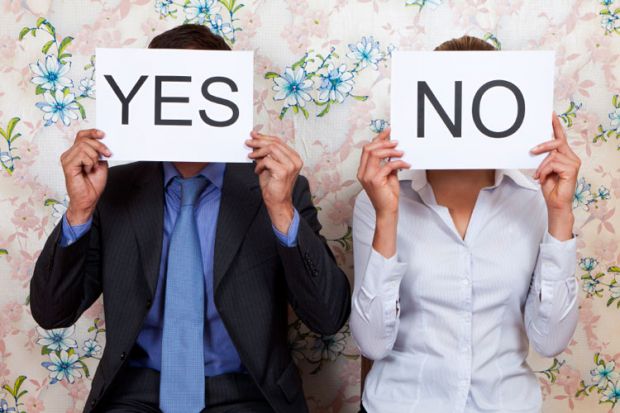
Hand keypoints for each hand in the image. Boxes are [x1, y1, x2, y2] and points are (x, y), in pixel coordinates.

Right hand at [61, 129, 110, 224]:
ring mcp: (67, 159)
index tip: (103, 134)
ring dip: (94, 157)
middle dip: (99, 146)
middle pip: (84, 139)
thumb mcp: (101, 164)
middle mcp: (70, 154)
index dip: (92, 132)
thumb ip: (99, 152)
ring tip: (93, 167)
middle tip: (107, 154)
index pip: (81, 135)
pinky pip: (82, 155)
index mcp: (77, 152)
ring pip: (83, 146)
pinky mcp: (67, 165)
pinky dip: (90, 162)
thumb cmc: (93, 184)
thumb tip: (104, 141)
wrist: (89, 199)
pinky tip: (88, 170)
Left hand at [246, 131, 302, 232]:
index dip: (265, 137)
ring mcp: (291, 165)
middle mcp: (295, 160)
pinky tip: (257, 171)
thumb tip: (255, 143)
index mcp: (294, 157)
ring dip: (258, 152)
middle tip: (248, 142)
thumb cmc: (274, 186)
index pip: (279, 141)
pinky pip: (267, 160)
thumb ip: (265, 155)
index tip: (254, 135)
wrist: (278, 202)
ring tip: (250, 156)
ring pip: (271, 149)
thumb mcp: (268, 166)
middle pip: (275, 143)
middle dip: (259, 141)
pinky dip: (259, 165)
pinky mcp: (284, 171)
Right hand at [357, 129, 409, 257]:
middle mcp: (362, 172)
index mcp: (363, 170)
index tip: (388, 131)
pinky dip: (398, 163)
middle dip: (384, 142)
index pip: (367, 149)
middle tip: (397, 142)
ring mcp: (367, 176)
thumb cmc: (387, 195)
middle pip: (369, 148)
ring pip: (375, 154)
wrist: (387, 211)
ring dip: (390, 151)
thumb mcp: (388, 176)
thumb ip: (387, 163)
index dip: (378, 138)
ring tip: (401, 152)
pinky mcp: (375, 181)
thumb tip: (394, 150)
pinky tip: (406, 164)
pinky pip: (387, 165)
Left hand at [531, 114, 580, 240]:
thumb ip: (543, 158)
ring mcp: (573, 162)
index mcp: (565, 155)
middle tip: (531, 151)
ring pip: (552, 154)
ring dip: (541, 166)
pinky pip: (552, 163)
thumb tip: (534, 149)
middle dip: (542, 146)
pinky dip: (543, 171)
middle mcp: (571, 156)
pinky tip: (542, 178)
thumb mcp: (543, 169)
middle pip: (556, 142)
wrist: (556, 203)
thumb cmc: (550, 187)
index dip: (555, 125)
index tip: (550, 114)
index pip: (560, 137)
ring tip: (538, 176)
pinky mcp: (571, 169)